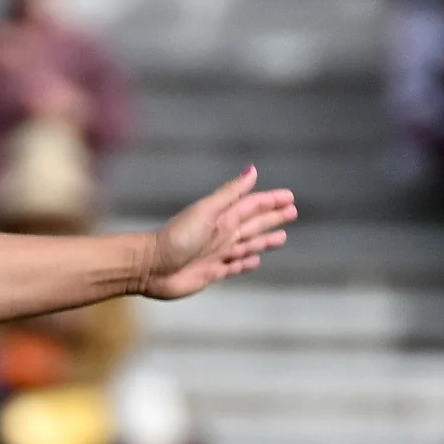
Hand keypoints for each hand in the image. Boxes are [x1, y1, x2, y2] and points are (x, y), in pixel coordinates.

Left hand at [139, 168, 297, 299]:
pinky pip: (234, 267)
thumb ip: (230, 193)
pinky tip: (255, 260)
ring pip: (247, 245)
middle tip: (293, 212)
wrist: (150, 267)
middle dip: (272, 218)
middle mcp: (221, 234)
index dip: (271, 201)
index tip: (290, 197)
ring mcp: (216, 254)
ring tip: (282, 237)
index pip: (252, 206)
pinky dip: (246, 263)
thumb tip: (253, 170)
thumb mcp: (206, 211)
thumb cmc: (176, 237)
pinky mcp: (211, 273)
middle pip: (253, 224)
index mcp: (222, 217)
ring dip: (264, 240)